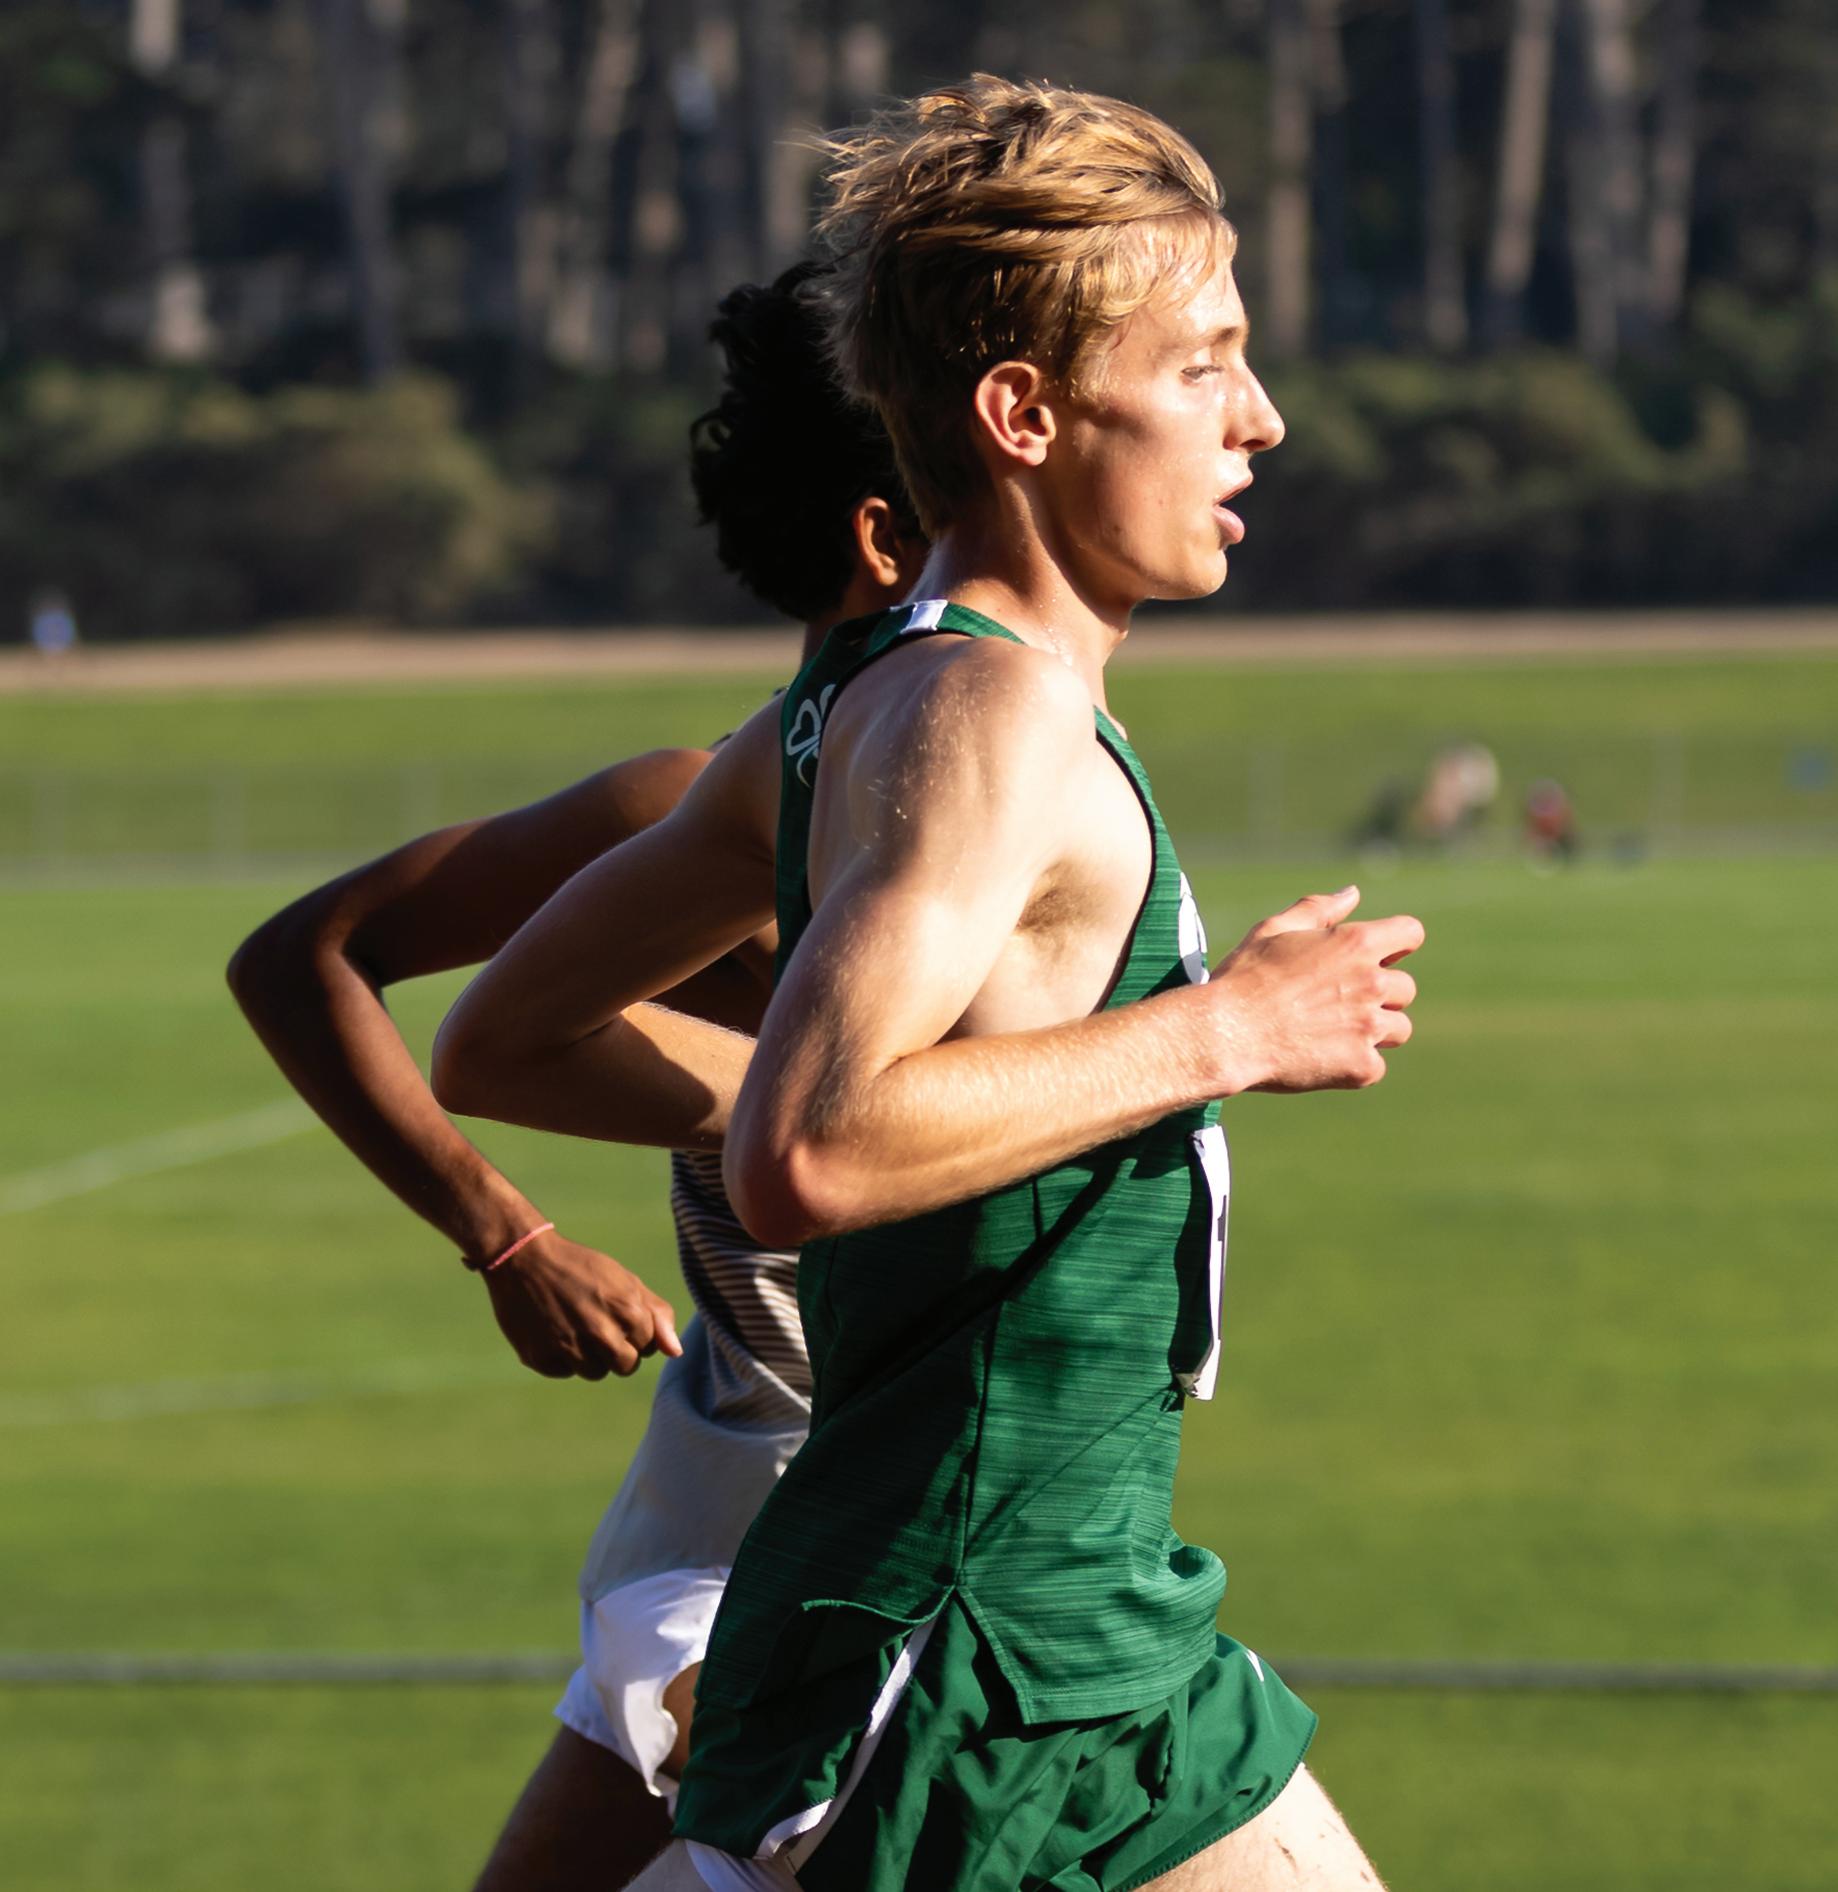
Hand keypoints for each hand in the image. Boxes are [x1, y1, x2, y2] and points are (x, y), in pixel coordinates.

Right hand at [482, 1229, 682, 1379]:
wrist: (523, 1259)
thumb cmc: (581, 1268)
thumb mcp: (625, 1281)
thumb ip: (657, 1315)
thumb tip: (676, 1352)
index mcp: (629, 1313)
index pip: (647, 1347)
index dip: (633, 1331)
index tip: (614, 1312)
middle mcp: (602, 1335)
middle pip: (625, 1366)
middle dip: (616, 1349)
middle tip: (595, 1321)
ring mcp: (571, 1350)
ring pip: (596, 1373)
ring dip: (589, 1355)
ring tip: (574, 1324)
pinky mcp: (543, 1359)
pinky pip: (565, 1371)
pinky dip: (561, 1356)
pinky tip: (553, 1329)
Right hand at [1211, 885, 1422, 1092]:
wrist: (1225, 1035)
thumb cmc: (1244, 978)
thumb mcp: (1274, 930)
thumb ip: (1318, 909)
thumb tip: (1352, 893)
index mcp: (1356, 943)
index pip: (1411, 933)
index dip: (1396, 945)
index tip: (1377, 958)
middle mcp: (1372, 982)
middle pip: (1405, 988)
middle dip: (1380, 995)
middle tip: (1335, 1004)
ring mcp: (1370, 1027)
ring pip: (1399, 1029)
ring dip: (1374, 1031)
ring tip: (1331, 1033)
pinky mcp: (1361, 1066)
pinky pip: (1375, 1066)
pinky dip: (1354, 1066)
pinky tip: (1321, 1059)